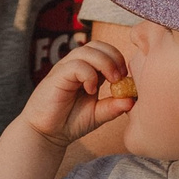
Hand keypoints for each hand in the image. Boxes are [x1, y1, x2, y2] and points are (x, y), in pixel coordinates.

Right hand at [17, 39, 134, 148]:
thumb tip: (132, 101)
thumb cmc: (70, 122)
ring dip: (104, 63)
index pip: (105, 51)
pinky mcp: (57, 76)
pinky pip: (76, 65)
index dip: (118, 59)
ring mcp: (65, 69)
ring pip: (87, 51)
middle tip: (120, 77)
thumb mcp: (98, 114)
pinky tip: (91, 90)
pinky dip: (88, 75)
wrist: (46, 134)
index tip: (126, 77)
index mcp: (88, 71)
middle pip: (97, 45)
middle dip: (114, 56)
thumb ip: (114, 107)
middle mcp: (76, 66)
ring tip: (111, 81)